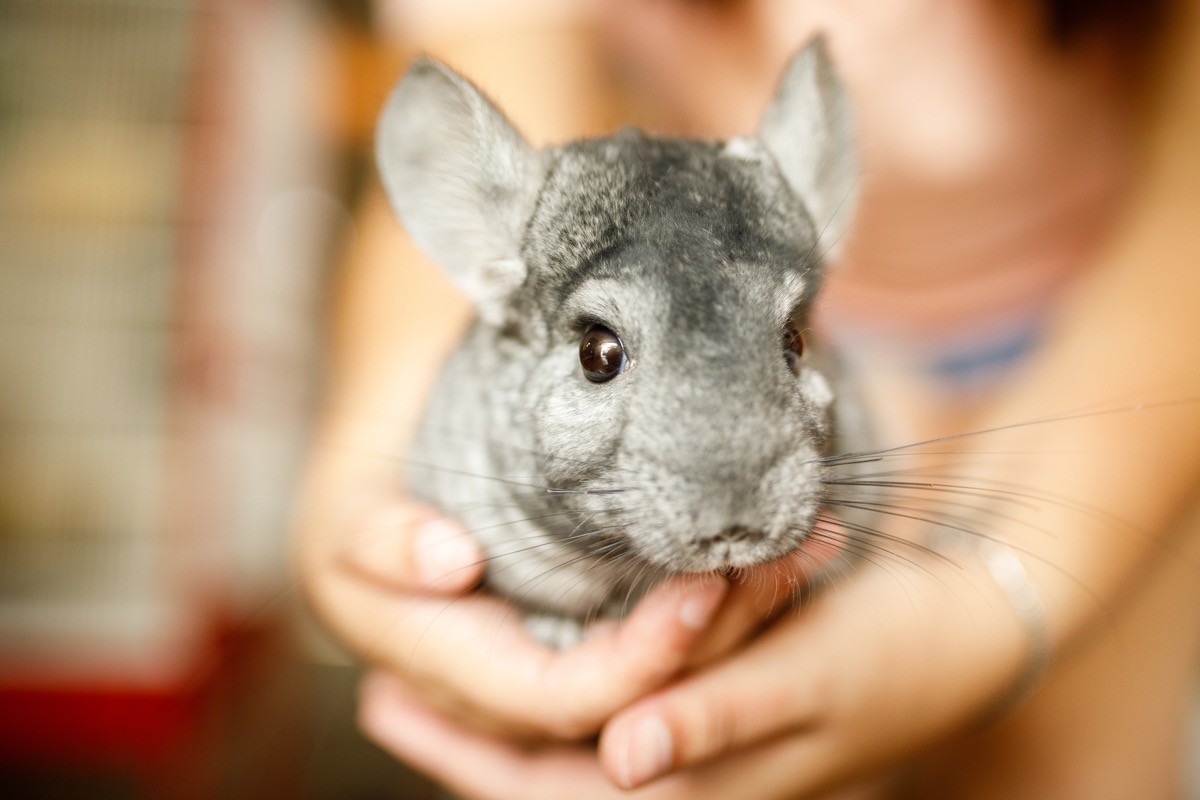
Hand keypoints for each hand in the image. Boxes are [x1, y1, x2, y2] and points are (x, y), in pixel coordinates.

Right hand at [296, 451, 740, 739]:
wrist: (375, 505)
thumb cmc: (358, 510)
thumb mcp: (345, 522)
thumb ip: (383, 543)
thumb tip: (452, 563)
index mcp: (457, 674)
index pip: (562, 698)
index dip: (638, 660)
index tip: (707, 588)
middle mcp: (513, 696)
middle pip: (629, 701)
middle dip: (711, 644)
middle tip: (783, 566)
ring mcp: (554, 671)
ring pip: (657, 680)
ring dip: (736, 627)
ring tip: (803, 556)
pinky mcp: (584, 639)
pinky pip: (658, 643)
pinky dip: (719, 610)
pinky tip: (773, 561)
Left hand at [358, 553, 1029, 798]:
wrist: (956, 636)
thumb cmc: (888, 659)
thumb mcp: (806, 683)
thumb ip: (717, 720)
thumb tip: (623, 759)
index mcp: (700, 792)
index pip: (553, 795)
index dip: (468, 756)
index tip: (388, 701)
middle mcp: (684, 781)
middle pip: (544, 780)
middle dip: (464, 743)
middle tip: (381, 692)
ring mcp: (692, 753)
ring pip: (568, 756)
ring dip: (500, 723)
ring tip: (422, 682)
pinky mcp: (704, 715)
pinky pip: (610, 718)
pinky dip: (557, 696)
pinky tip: (525, 663)